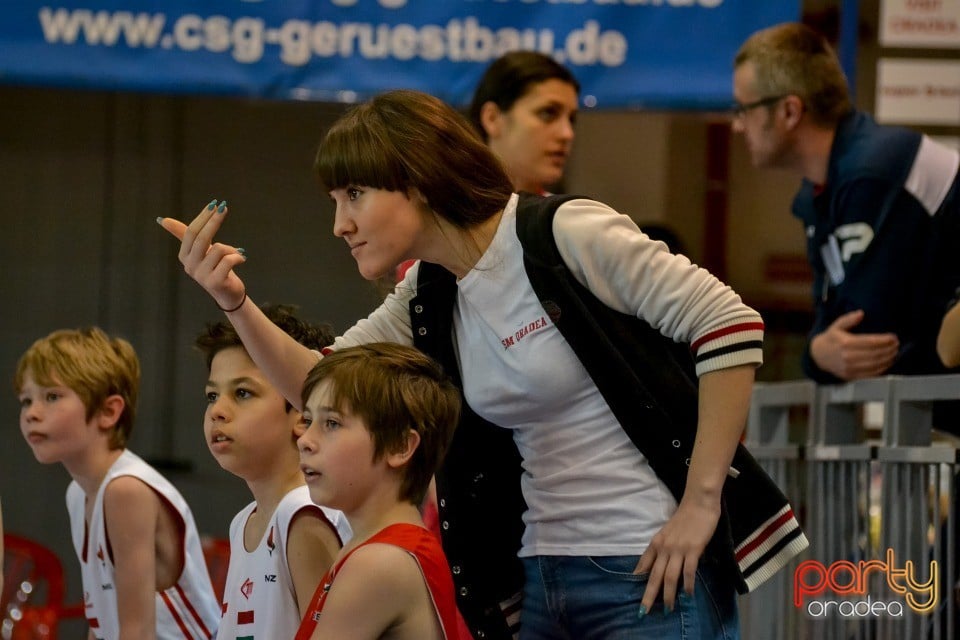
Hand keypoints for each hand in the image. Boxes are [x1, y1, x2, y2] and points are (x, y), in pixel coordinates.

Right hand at [158, 200, 246, 309]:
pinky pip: (228, 261)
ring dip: (232, 248)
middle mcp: (190, 266)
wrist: (228, 294)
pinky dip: (238, 257)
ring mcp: (201, 276)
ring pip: (219, 249)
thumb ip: (184, 235)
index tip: (214, 204)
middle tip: (224, 207)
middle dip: (214, 221)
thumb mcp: (201, 250)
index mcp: (184, 256)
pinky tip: (241, 259)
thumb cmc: (215, 268)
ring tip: (236, 253)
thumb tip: (162, 220)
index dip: (202, 217)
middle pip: (201, 238)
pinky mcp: (215, 282)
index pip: (191, 233)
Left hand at [635, 492, 719, 614]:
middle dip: (648, 596)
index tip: (634, 594)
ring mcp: (677, 549)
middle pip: (653, 576)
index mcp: (656, 543)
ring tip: (668, 609)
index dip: (638, 581)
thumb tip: (660, 565)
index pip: (643, 565)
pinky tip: (688, 595)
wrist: (698, 502)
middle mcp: (663, 547)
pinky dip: (688, 585)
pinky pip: (688, 571)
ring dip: (668, 595)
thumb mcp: (667, 533)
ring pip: (669, 577)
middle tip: (644, 612)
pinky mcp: (693, 549)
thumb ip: (663, 548)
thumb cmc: (685, 517)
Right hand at [809, 310, 898, 379]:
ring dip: (888, 359)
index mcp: (845, 343)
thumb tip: (861, 313)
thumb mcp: (836, 326)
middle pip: (875, 354)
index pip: (871, 342)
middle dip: (889, 349)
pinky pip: (871, 374)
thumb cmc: (831, 339)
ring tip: (895, 352)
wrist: (818, 356)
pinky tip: (887, 362)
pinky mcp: (851, 376)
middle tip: (897, 344)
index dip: (884, 340)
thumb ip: (849, 319)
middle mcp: (848, 356)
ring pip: (875, 364)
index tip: (893, 337)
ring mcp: (849, 368)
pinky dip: (882, 369)